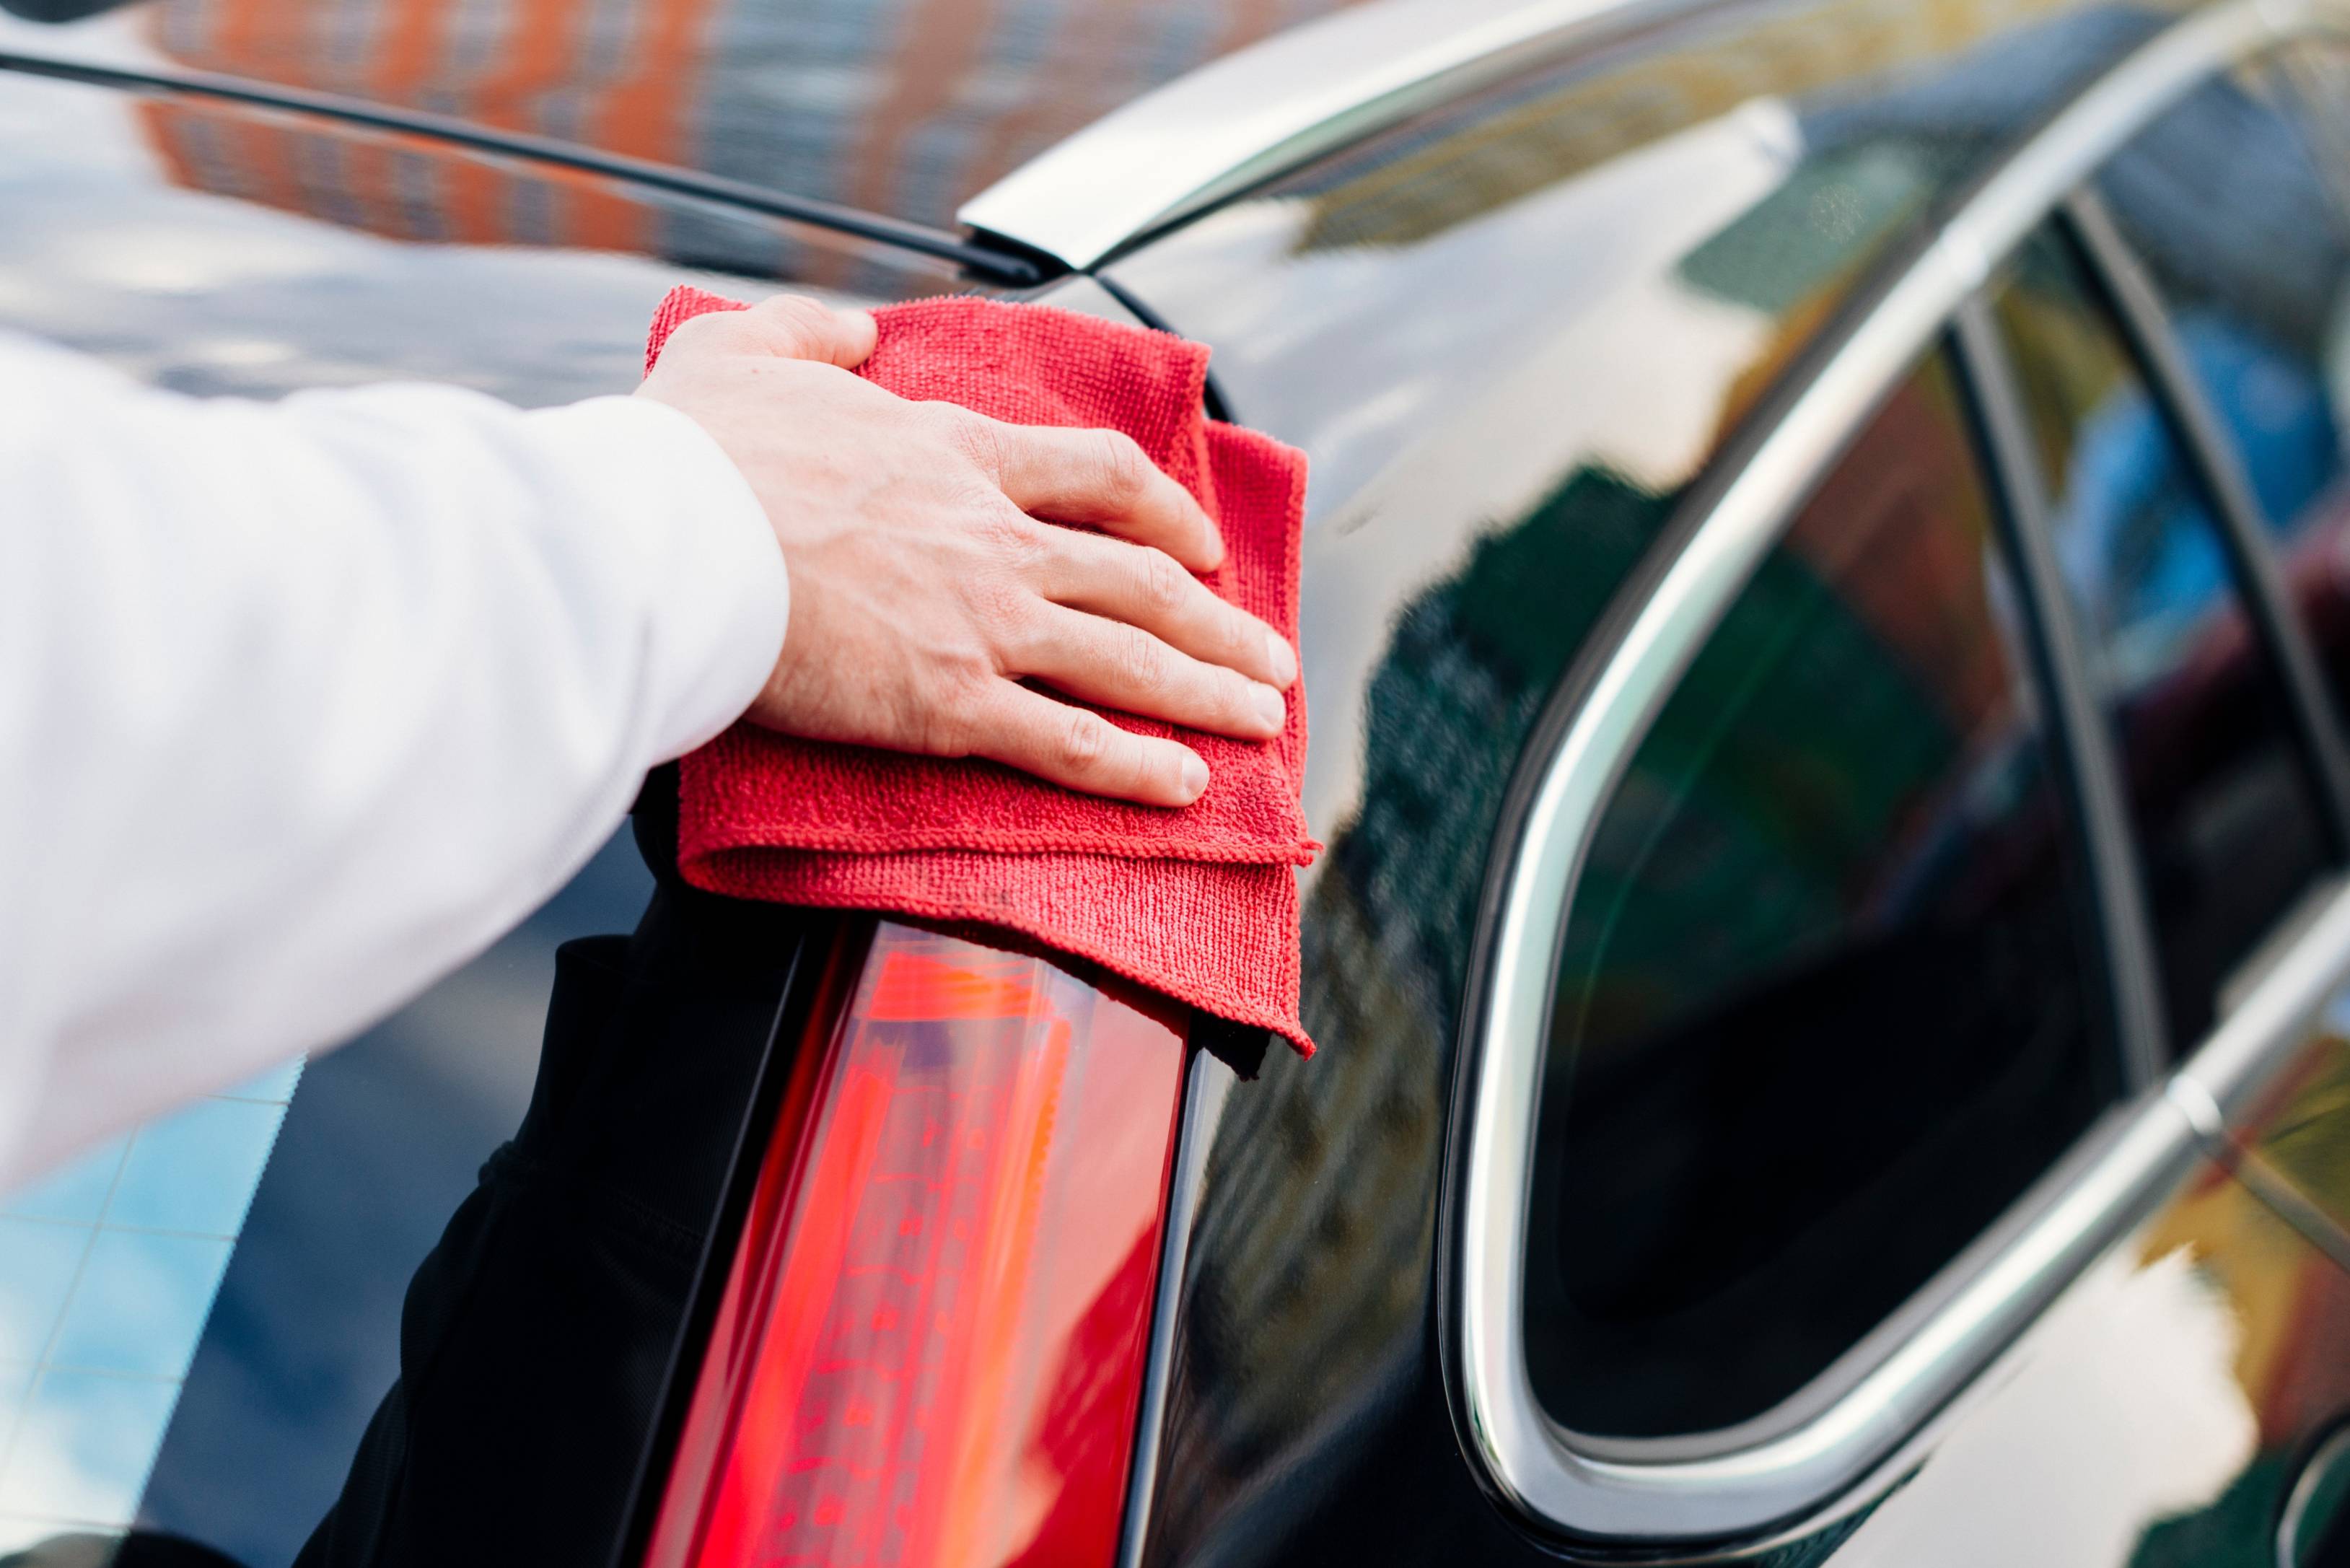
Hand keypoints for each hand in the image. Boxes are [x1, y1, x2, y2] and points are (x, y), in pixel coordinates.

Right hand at [638, 294, 1297, 806]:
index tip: (1200, 541)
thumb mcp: (744, 348)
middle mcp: (991, 536)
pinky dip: (1136, 769)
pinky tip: (1184, 787)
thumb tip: (849, 332)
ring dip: (1209, 692)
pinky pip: (1069, 743)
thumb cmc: (688, 454)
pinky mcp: (949, 705)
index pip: (1099, 476)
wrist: (663, 537)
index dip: (1166, 511)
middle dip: (1220, 622)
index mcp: (951, 453)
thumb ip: (809, 333)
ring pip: (1132, 658)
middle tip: (1270, 654)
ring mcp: (982, 622)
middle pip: (1143, 578)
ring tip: (1261, 720)